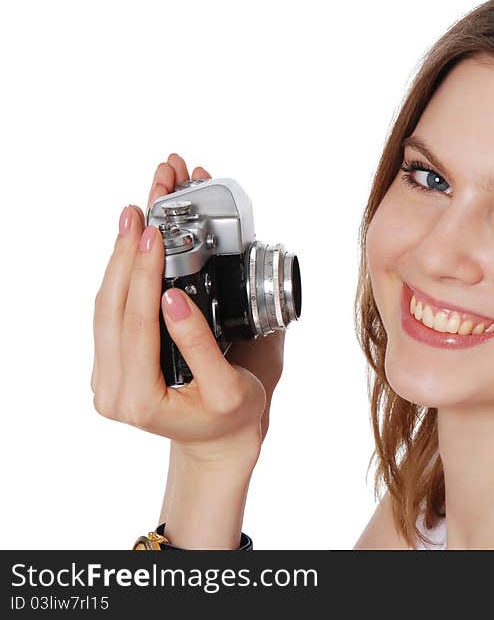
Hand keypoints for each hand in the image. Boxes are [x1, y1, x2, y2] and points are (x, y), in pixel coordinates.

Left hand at [92, 153, 283, 464]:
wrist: (219, 440)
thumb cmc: (230, 416)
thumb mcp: (227, 387)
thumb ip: (199, 345)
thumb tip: (174, 298)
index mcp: (137, 398)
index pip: (134, 323)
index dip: (142, 274)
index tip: (153, 234)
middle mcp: (111, 389)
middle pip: (110, 308)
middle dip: (124, 253)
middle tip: (140, 211)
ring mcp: (107, 375)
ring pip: (104, 305)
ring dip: (118, 257)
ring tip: (133, 216)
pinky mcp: (113, 360)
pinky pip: (111, 311)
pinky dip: (122, 273)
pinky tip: (131, 246)